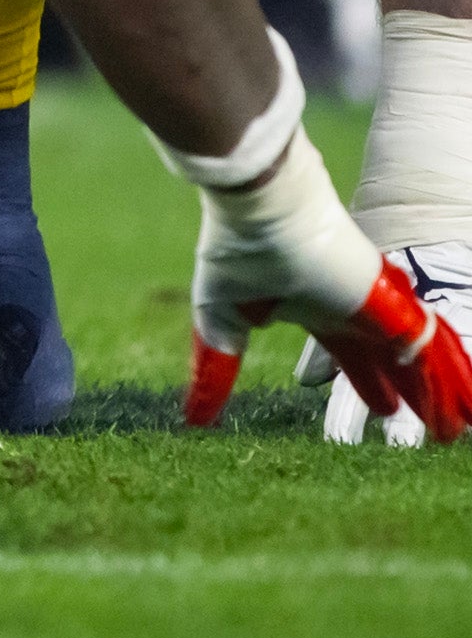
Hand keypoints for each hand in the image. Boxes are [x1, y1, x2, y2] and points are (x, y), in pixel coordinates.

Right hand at [182, 139, 471, 438]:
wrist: (262, 206)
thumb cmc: (237, 252)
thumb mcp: (221, 318)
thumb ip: (216, 365)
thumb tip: (192, 416)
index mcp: (314, 305)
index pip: (349, 351)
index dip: (367, 380)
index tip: (384, 409)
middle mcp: (352, 306)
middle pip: (391, 358)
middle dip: (412, 392)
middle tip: (437, 431)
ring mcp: (376, 304)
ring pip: (419, 358)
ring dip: (438, 396)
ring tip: (457, 431)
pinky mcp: (392, 304)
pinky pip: (430, 350)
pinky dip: (448, 381)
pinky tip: (462, 410)